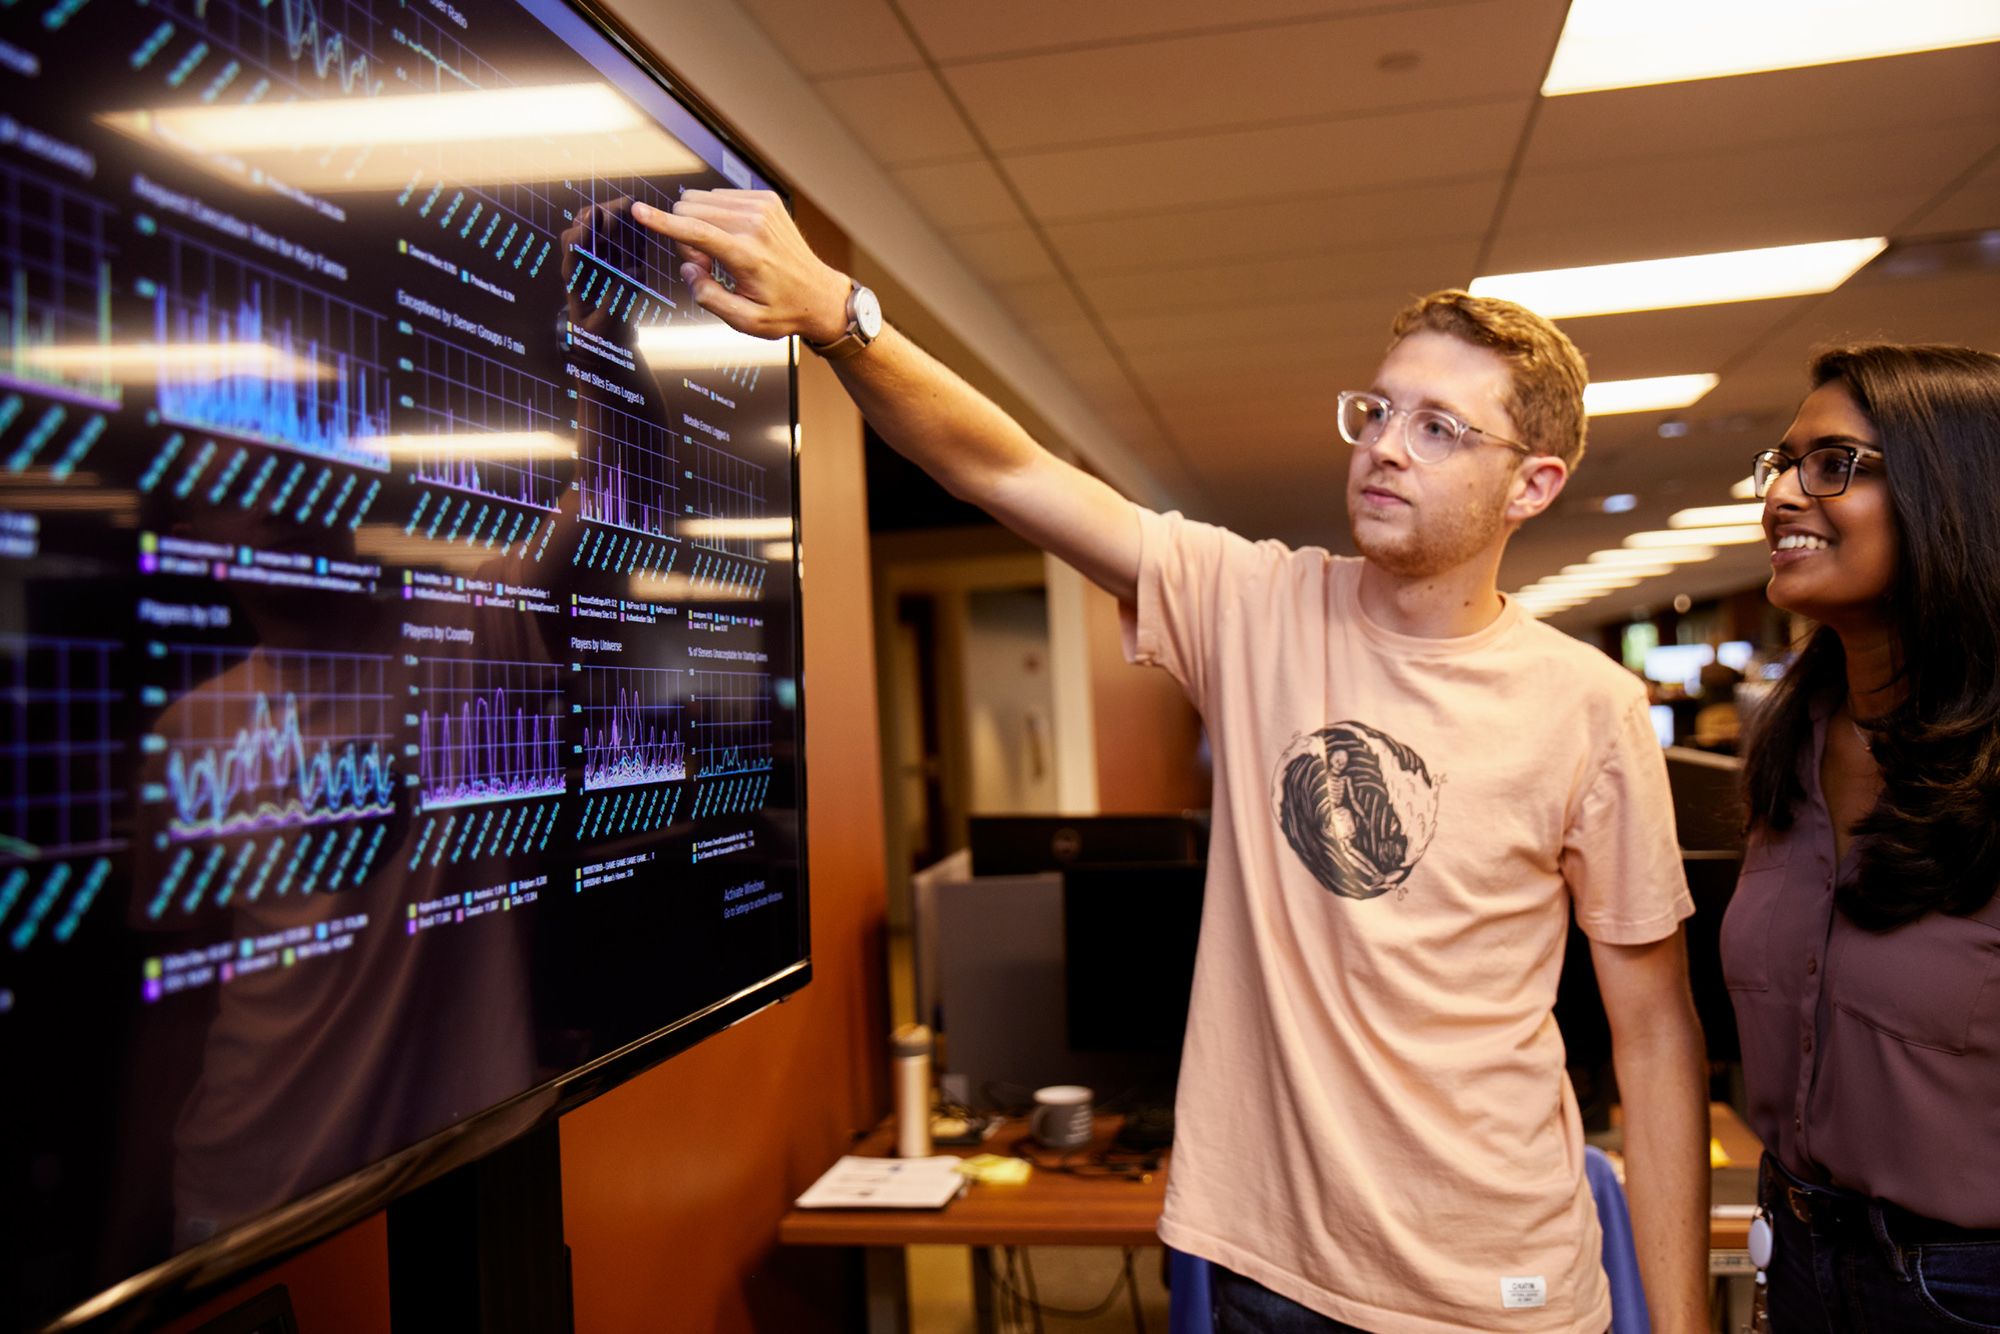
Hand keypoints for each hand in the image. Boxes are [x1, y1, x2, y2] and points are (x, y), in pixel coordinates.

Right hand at [630, 190, 853, 344]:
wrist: (819, 293)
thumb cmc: (782, 310)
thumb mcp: (745, 322)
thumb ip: (709, 297)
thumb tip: (690, 268)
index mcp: (748, 256)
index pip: (695, 232)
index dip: (662, 222)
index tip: (638, 211)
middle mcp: (755, 224)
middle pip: (691, 212)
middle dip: (687, 237)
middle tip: (708, 266)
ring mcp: (762, 207)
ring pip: (701, 201)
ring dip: (700, 225)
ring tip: (723, 254)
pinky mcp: (765, 199)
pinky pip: (719, 197)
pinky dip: (716, 216)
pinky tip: (733, 239)